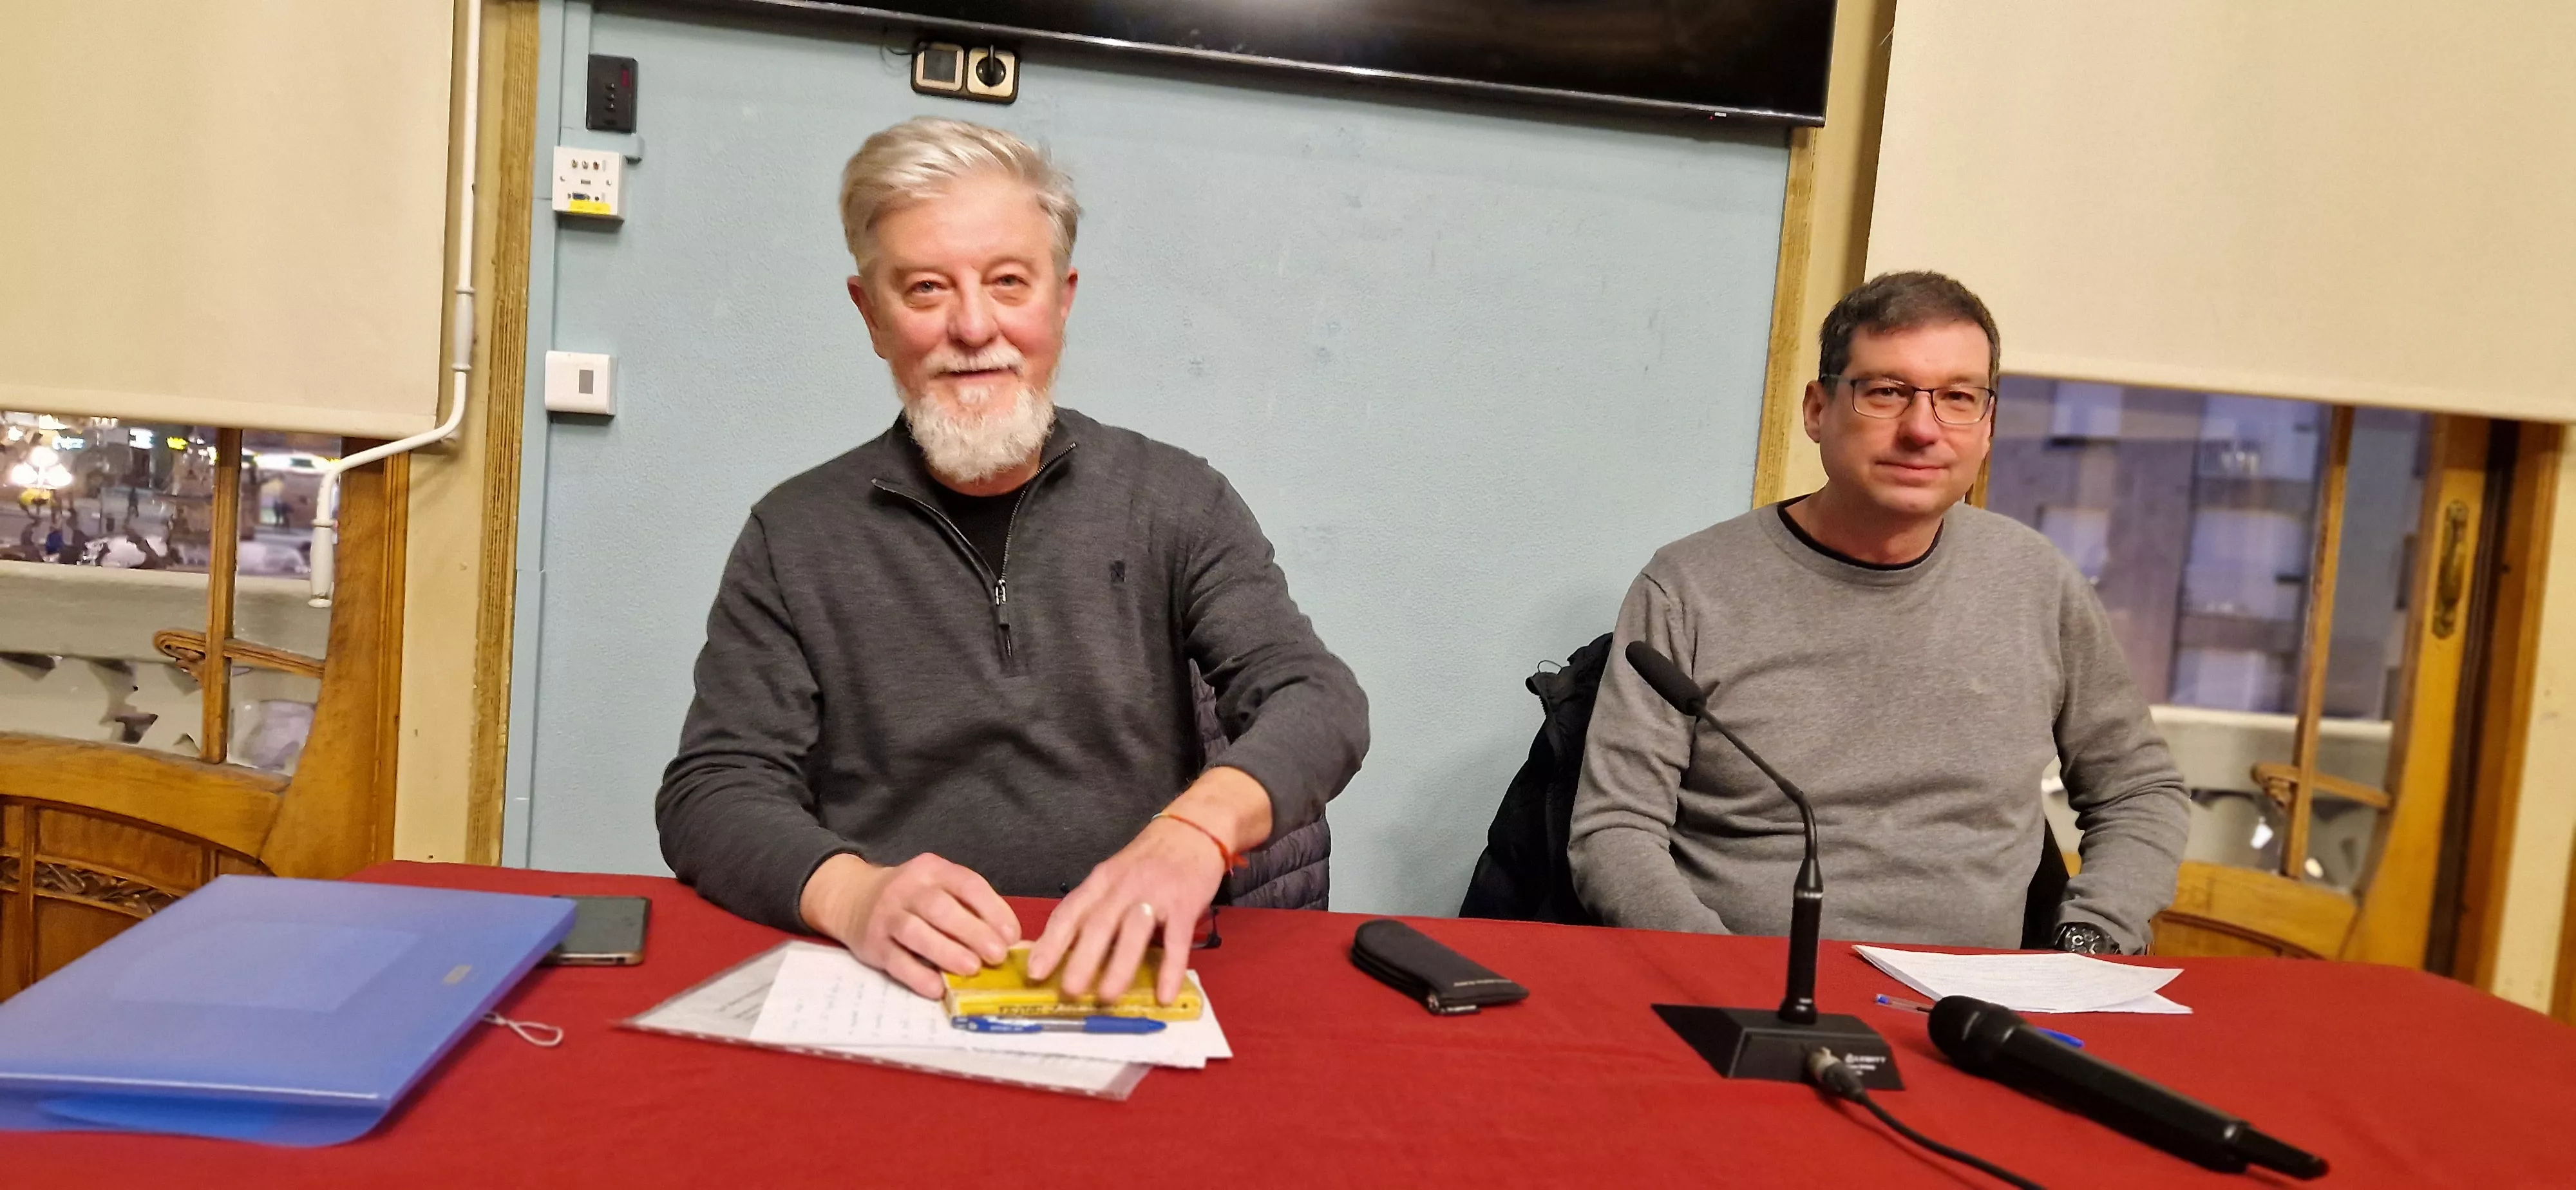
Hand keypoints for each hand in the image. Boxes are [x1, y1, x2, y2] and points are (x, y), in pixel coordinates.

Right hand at [800, 852, 1019, 998]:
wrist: (853, 898)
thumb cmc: (911, 897)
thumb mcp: (938, 886)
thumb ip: (969, 906)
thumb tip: (1007, 939)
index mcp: (932, 870)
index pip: (967, 884)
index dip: (992, 909)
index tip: (1012, 935)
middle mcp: (907, 889)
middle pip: (941, 908)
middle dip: (972, 931)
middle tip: (997, 955)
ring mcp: (887, 916)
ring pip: (916, 933)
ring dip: (946, 952)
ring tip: (972, 969)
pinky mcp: (872, 944)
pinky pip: (895, 961)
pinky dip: (917, 976)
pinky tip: (937, 988)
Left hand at [1026, 817, 1224, 1005]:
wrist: (1193, 828)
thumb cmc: (1150, 859)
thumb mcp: (1115, 874)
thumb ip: (1096, 905)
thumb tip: (1068, 949)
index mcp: (1101, 880)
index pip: (1069, 912)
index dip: (1050, 943)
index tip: (1035, 972)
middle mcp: (1123, 886)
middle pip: (1097, 924)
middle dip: (1081, 959)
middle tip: (1068, 991)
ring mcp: (1155, 894)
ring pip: (1132, 931)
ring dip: (1118, 965)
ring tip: (1106, 996)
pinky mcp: (1185, 903)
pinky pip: (1177, 940)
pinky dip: (1170, 969)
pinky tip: (1164, 995)